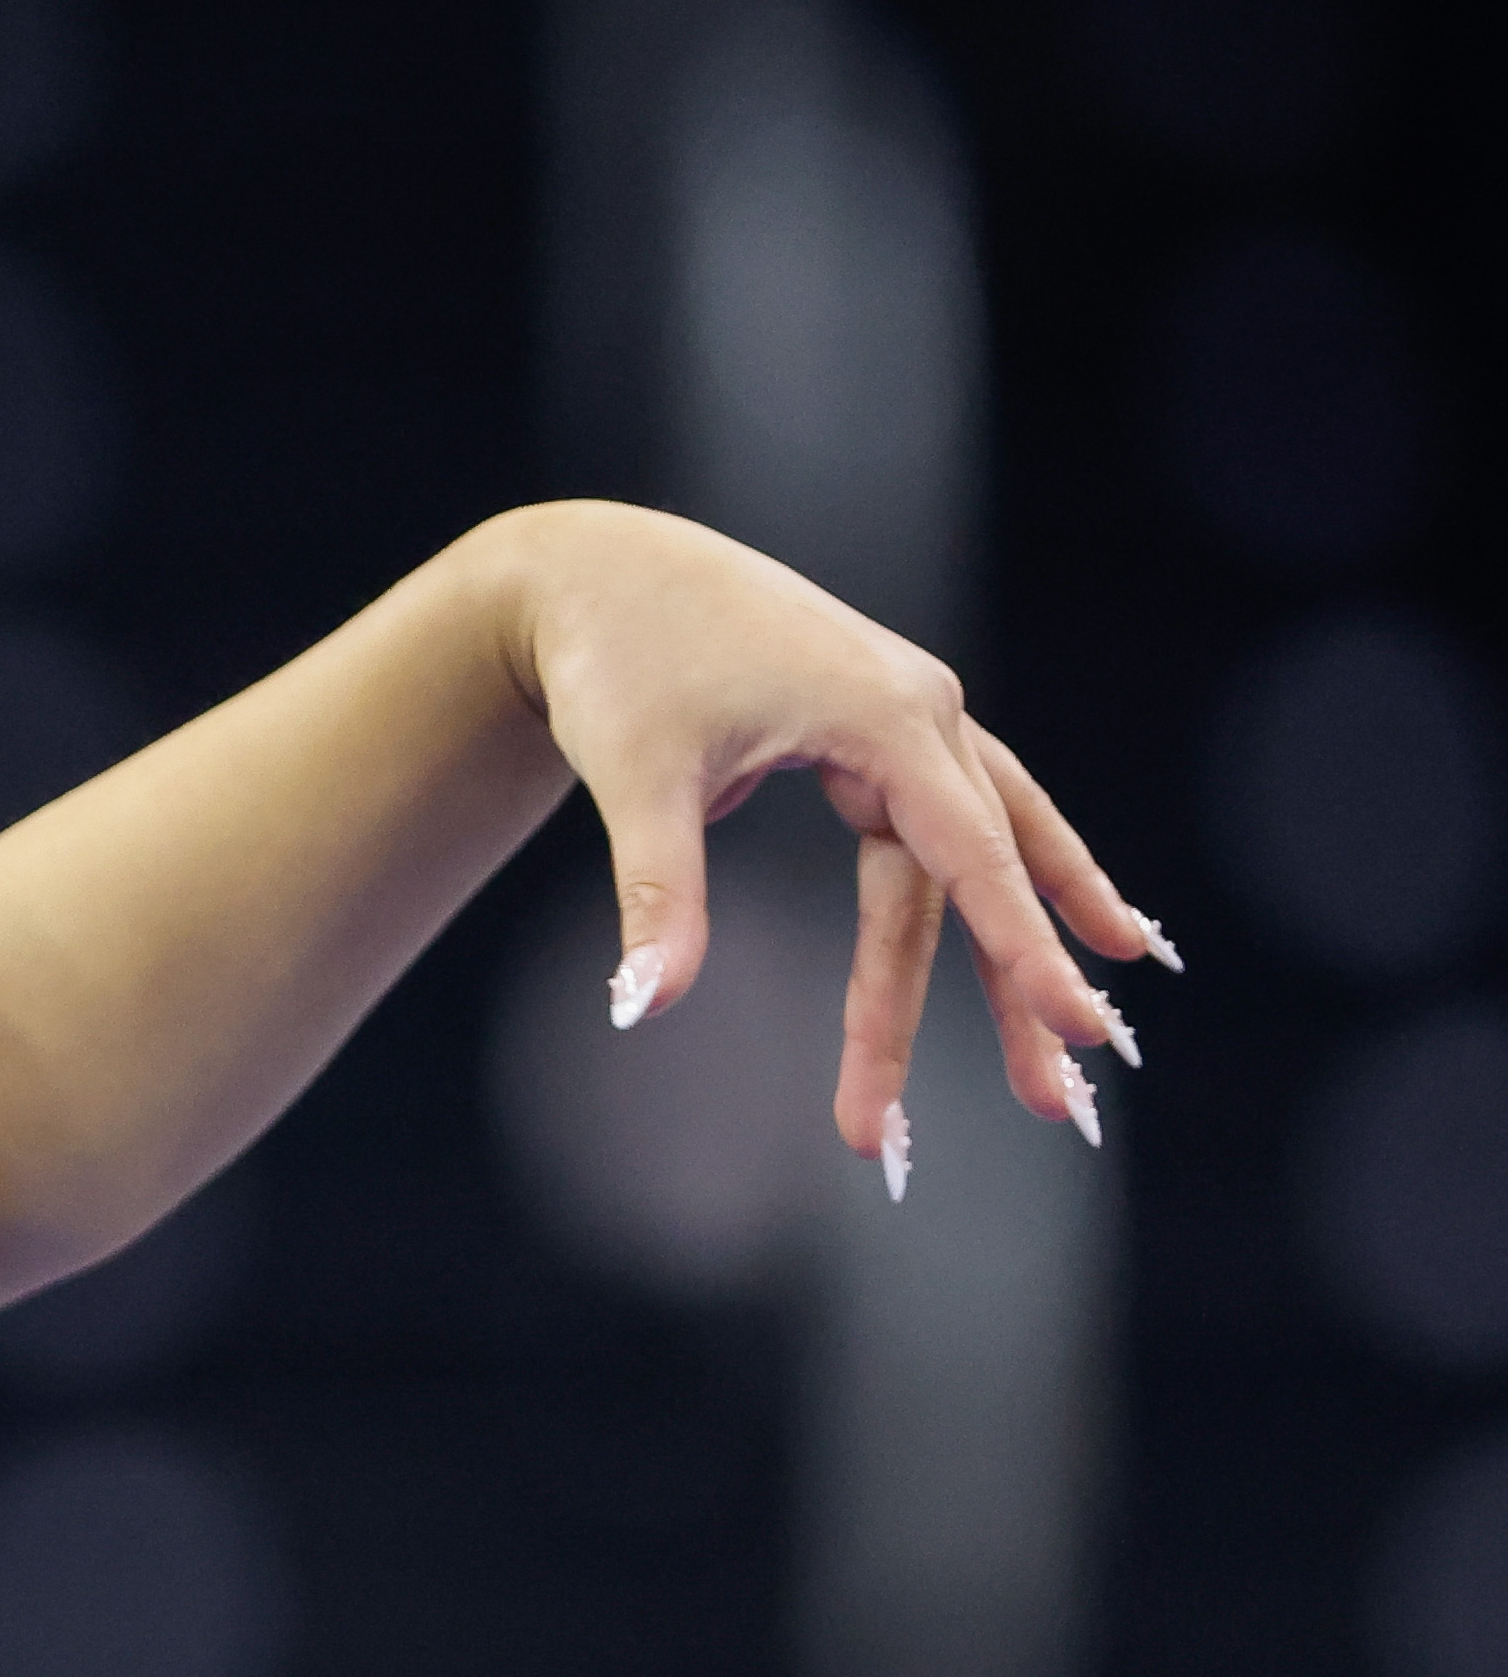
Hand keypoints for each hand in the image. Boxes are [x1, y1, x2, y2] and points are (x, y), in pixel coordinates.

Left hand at [498, 499, 1167, 1179]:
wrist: (599, 572)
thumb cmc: (619, 663)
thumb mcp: (637, 778)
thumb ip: (658, 894)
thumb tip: (640, 1009)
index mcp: (883, 715)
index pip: (970, 856)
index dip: (1022, 948)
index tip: (1073, 1023)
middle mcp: (922, 711)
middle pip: (979, 873)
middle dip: (1008, 990)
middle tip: (1054, 1104)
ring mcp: (912, 716)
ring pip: (981, 851)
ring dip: (1019, 946)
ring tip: (1078, 1037)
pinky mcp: (885, 731)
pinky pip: (965, 819)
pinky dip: (1012, 875)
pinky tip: (1075, 923)